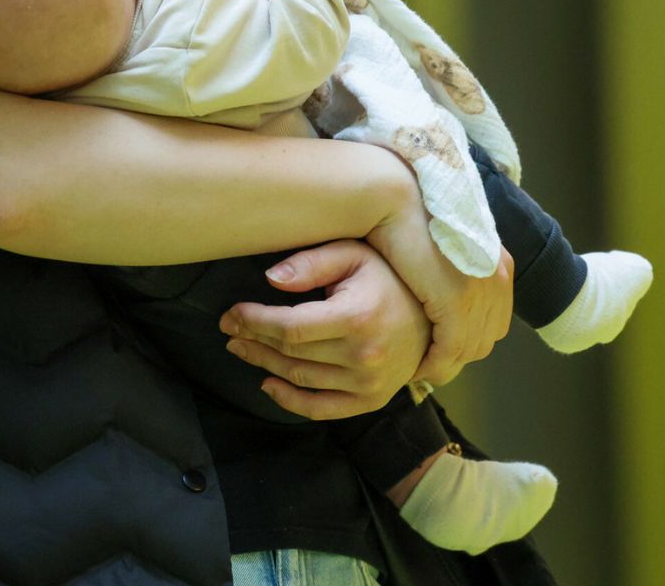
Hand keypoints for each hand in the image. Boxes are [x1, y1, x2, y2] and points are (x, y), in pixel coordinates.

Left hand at [218, 239, 430, 418]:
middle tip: (229, 330)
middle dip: (251, 340)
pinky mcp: (372, 400)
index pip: (289, 327)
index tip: (230, 315)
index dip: (252, 322)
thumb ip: (311, 263)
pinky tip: (268, 384)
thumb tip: (269, 279)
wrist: (435, 314)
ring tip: (242, 349)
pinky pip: (321, 409)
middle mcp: (363, 355)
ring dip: (263, 365)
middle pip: (290, 353)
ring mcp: (369, 383)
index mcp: (356, 317)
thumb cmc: (388, 278)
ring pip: (299, 378)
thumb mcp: (353, 255)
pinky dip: (290, 401)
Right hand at [367, 196, 512, 385]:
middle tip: (429, 362)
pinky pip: (450, 349)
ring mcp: (481, 292)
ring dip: (445, 363)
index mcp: (499, 262)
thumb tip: (442, 287)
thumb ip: (452, 267)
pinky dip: (433, 363)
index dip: (468, 339)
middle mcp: (499, 278)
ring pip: (469, 349)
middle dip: (458, 355)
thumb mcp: (443, 244)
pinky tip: (414, 366)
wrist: (395, 199)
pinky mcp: (457, 303)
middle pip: (485, 337)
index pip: (495, 319)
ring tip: (419, 367)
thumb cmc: (407, 215)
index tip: (441, 347)